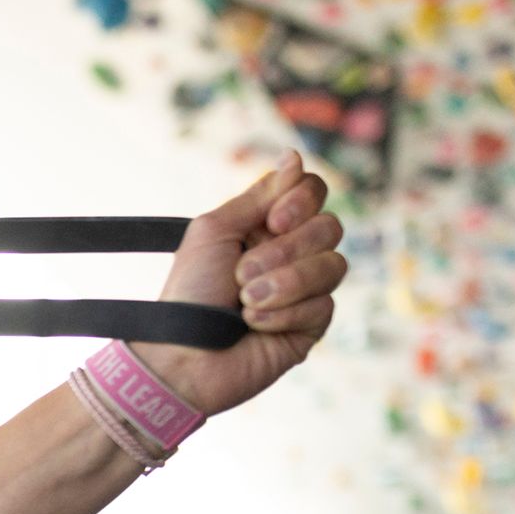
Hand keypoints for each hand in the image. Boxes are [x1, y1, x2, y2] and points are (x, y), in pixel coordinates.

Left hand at [124, 150, 345, 418]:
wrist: (181, 357)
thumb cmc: (188, 294)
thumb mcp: (214, 232)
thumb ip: (259, 195)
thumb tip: (295, 157)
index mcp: (266, 227)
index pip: (312, 193)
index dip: (302, 202)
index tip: (275, 221)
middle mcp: (291, 254)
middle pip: (329, 227)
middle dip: (285, 251)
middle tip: (242, 275)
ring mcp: (304, 290)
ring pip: (333, 265)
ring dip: (284, 283)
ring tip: (245, 303)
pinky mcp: (310, 326)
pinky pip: (324, 305)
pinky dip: (284, 313)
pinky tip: (254, 325)